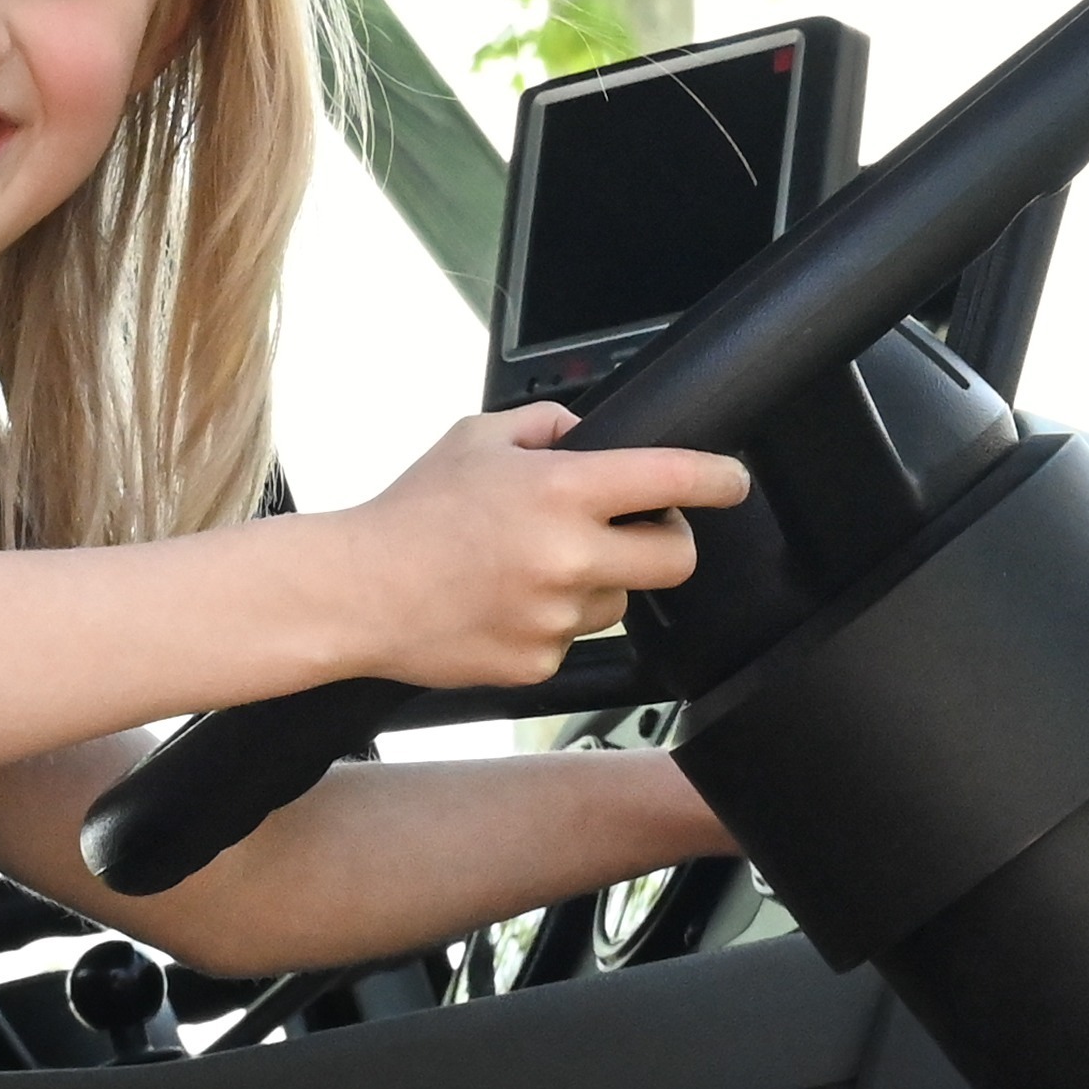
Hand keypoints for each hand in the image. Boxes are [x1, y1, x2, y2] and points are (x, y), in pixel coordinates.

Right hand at [322, 406, 753, 687]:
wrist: (355, 592)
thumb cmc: (411, 513)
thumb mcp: (478, 438)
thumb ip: (547, 426)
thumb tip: (594, 431)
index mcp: (561, 490)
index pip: (672, 480)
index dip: (718, 479)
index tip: (733, 481)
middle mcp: (568, 556)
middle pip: (676, 560)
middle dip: (665, 541)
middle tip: (634, 530)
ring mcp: (556, 617)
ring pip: (619, 600)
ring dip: (597, 581)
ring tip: (531, 567)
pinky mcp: (540, 663)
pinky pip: (574, 639)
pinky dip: (552, 622)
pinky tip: (504, 603)